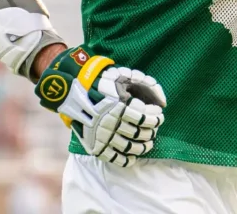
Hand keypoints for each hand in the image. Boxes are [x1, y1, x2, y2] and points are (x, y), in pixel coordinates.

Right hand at [35, 46, 165, 166]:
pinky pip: (114, 158)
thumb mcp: (125, 75)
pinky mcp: (95, 145)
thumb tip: (163, 102)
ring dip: (144, 147)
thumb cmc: (103, 81)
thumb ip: (148, 85)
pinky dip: (126, 160)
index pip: (146, 118)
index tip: (158, 114)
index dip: (156, 117)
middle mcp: (112, 122)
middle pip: (140, 133)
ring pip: (130, 147)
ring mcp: (103, 135)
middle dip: (151, 132)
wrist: (73, 91)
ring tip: (148, 143)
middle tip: (154, 128)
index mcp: (120, 105)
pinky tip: (133, 156)